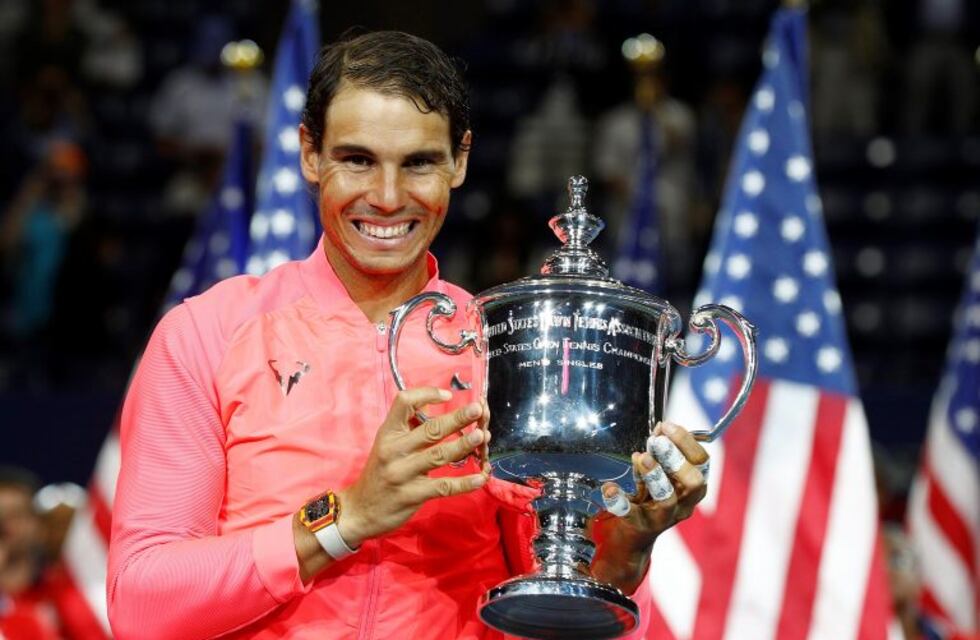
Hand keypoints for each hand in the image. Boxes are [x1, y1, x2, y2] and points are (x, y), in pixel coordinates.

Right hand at [335, 387, 488, 547]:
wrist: (359, 510)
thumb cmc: (378, 473)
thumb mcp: (386, 444)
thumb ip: (407, 426)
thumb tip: (432, 405)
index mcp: (387, 433)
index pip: (404, 403)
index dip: (426, 394)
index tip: (447, 395)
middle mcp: (393, 450)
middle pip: (430, 430)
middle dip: (457, 418)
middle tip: (477, 409)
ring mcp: (402, 474)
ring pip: (439, 455)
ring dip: (463, 445)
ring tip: (482, 436)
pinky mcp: (412, 496)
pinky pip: (443, 487)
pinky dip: (465, 482)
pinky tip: (481, 477)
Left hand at [588, 421, 708, 593]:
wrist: (634, 533)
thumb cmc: (651, 494)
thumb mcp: (659, 470)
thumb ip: (660, 451)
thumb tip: (660, 429)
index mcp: (693, 487)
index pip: (701, 462)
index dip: (686, 441)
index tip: (666, 426)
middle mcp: (685, 504)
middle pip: (695, 483)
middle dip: (677, 459)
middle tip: (658, 442)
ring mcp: (664, 517)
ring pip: (667, 499)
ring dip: (655, 475)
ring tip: (642, 457)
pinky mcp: (641, 526)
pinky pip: (630, 513)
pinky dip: (619, 498)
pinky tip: (609, 486)